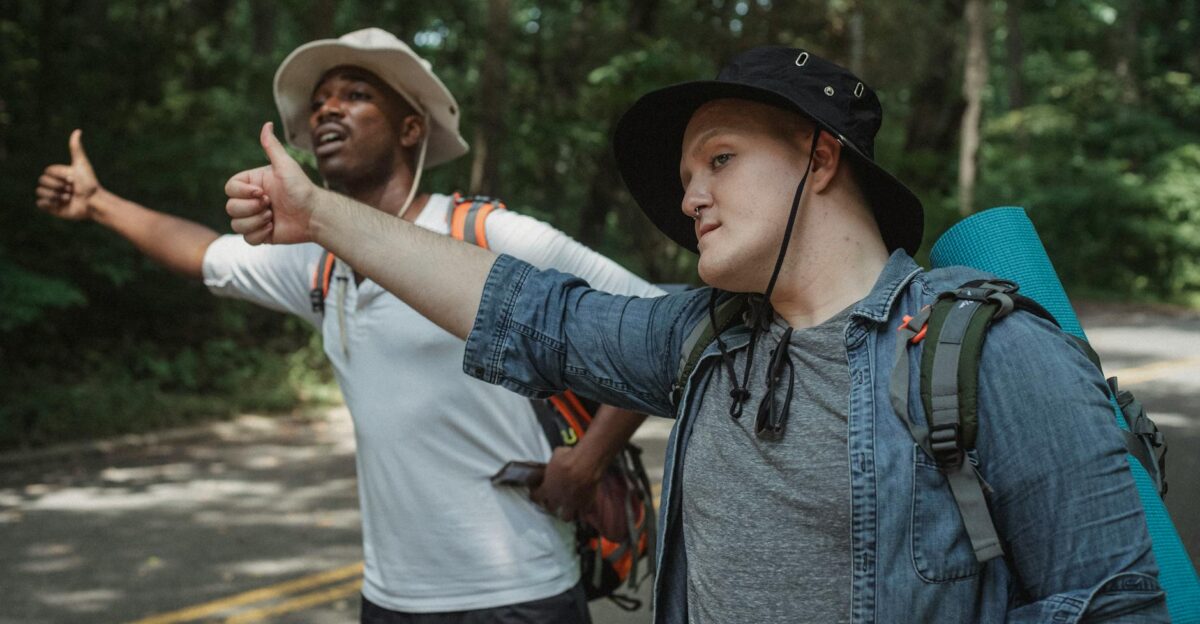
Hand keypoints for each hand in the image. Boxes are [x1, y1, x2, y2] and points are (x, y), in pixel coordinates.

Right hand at [35, 129, 99, 219]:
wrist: (94, 202)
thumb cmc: (89, 183)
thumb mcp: (81, 164)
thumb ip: (76, 149)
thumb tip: (77, 130)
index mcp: (60, 174)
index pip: (47, 171)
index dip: (59, 175)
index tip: (73, 179)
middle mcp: (56, 184)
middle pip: (42, 181)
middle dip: (57, 185)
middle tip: (72, 190)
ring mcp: (53, 196)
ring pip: (40, 191)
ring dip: (55, 195)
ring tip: (69, 198)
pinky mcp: (52, 207)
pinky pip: (39, 203)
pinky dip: (48, 203)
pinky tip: (60, 204)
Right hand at [224, 122, 316, 243]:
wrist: (315, 215)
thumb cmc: (302, 189)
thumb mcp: (286, 166)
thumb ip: (272, 147)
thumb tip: (267, 124)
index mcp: (253, 183)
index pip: (230, 188)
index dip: (242, 193)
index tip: (262, 192)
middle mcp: (252, 200)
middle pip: (230, 207)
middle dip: (251, 208)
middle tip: (271, 204)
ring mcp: (255, 218)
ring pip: (235, 224)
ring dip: (255, 222)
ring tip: (273, 217)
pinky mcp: (261, 234)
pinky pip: (246, 239)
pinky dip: (259, 234)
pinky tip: (274, 228)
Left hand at [530, 446, 603, 521]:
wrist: (586, 464)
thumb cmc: (569, 457)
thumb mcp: (556, 456)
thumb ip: (554, 465)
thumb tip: (556, 462)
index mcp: (548, 488)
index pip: (535, 497)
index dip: (535, 495)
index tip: (536, 492)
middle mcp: (558, 499)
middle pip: (551, 509)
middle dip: (552, 505)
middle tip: (554, 500)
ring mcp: (572, 504)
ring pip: (567, 517)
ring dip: (567, 513)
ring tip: (570, 508)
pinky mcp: (586, 504)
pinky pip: (585, 514)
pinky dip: (585, 512)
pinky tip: (586, 508)